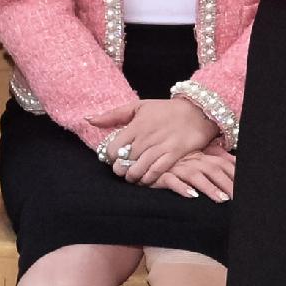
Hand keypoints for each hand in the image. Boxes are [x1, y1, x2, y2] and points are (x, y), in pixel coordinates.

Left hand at [106, 97, 221, 186]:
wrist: (197, 110)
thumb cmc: (165, 110)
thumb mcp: (138, 107)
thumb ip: (113, 115)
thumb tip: (88, 119)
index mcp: (135, 126)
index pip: (112, 149)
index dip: (109, 157)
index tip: (114, 157)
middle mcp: (146, 137)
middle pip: (124, 162)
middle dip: (120, 169)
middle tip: (122, 169)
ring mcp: (160, 147)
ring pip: (138, 170)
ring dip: (132, 177)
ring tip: (132, 176)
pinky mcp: (174, 155)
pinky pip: (156, 172)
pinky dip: (148, 179)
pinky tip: (145, 179)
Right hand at [158, 150, 237, 203]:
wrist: (145, 163)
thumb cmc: (174, 166)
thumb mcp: (195, 162)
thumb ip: (214, 162)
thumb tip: (235, 163)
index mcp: (201, 156)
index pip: (222, 163)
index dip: (234, 173)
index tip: (245, 186)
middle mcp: (191, 160)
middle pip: (213, 169)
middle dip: (227, 184)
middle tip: (237, 198)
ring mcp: (176, 167)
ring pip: (195, 175)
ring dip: (209, 187)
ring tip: (220, 199)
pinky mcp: (161, 175)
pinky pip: (171, 180)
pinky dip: (182, 187)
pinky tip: (191, 196)